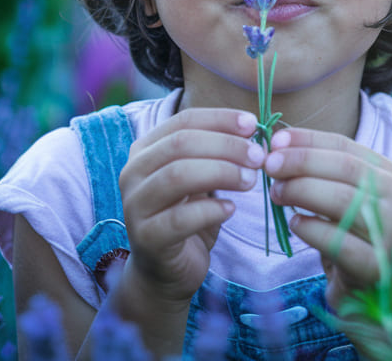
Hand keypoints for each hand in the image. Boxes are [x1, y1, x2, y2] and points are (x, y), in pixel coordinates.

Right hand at [117, 108, 262, 304]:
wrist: (164, 271)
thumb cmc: (187, 217)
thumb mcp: (200, 179)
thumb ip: (216, 154)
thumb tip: (255, 132)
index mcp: (145, 150)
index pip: (183, 121)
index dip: (220, 120)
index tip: (253, 125)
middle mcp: (133, 173)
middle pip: (181, 144)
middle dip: (226, 146)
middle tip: (259, 157)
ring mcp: (135, 206)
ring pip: (178, 175)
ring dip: (222, 173)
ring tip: (250, 181)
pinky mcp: (146, 237)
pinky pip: (181, 218)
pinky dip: (211, 210)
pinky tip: (230, 209)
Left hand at [263, 128, 391, 306]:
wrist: (368, 290)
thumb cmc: (348, 235)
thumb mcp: (340, 196)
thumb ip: (318, 170)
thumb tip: (277, 145)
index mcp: (389, 173)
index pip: (345, 146)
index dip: (307, 141)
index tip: (274, 141)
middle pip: (345, 168)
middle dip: (301, 163)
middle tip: (269, 167)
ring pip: (342, 200)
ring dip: (301, 191)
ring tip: (276, 195)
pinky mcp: (377, 265)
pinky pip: (338, 240)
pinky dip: (310, 228)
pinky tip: (294, 224)